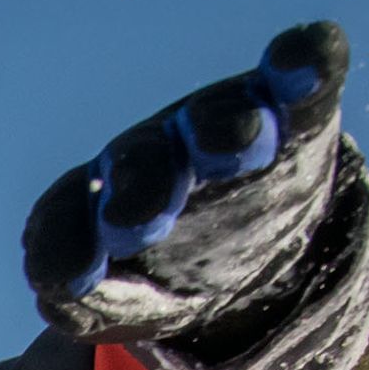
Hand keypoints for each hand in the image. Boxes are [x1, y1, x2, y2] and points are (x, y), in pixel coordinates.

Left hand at [23, 21, 351, 343]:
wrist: (258, 267)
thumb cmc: (166, 279)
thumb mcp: (123, 306)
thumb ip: (82, 303)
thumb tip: (63, 287)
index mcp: (101, 201)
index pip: (68, 214)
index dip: (65, 243)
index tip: (75, 281)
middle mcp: (155, 152)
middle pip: (140, 160)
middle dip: (139, 188)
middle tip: (130, 225)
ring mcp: (220, 125)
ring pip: (216, 118)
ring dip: (224, 129)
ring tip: (240, 144)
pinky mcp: (292, 113)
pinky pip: (297, 74)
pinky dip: (305, 63)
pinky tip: (305, 64)